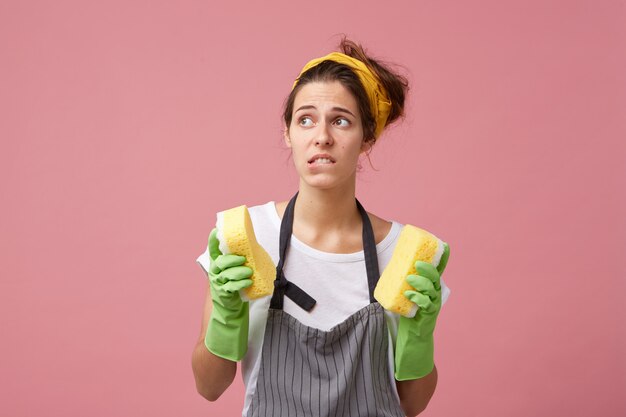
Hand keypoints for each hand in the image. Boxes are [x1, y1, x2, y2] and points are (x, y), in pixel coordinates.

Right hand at [205, 227, 253, 361]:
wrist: (220, 337)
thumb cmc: (230, 313)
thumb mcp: (233, 290)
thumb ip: (237, 276)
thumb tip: (250, 261)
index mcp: (216, 277)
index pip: (214, 257)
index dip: (214, 244)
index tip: (216, 230)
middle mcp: (215, 284)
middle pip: (218, 264)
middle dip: (230, 258)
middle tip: (242, 257)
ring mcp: (218, 294)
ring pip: (224, 276)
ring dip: (236, 271)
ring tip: (247, 270)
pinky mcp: (224, 305)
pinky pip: (229, 291)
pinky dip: (238, 285)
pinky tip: (246, 282)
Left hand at [394, 242, 449, 379]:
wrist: (413, 342)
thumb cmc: (408, 316)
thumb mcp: (406, 296)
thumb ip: (402, 283)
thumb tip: (386, 266)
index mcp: (430, 287)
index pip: (439, 270)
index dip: (444, 258)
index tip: (445, 245)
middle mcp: (435, 295)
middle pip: (436, 278)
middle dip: (428, 268)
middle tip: (417, 263)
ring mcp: (432, 306)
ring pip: (432, 290)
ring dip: (422, 282)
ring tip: (411, 278)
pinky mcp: (427, 317)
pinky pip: (426, 306)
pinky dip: (418, 299)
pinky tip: (409, 295)